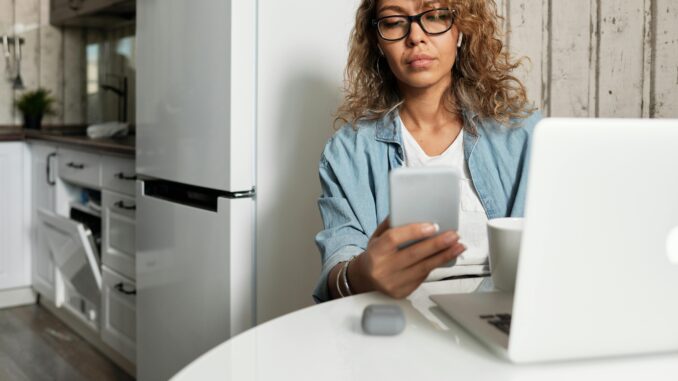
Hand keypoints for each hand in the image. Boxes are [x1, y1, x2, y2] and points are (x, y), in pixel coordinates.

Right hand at [349, 218, 465, 298]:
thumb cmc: (375, 255)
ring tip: (458, 246)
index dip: (414, 232)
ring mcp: (393, 283)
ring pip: (423, 268)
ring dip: (443, 256)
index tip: (432, 226)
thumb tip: (412, 212)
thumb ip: (391, 225)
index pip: (394, 239)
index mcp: (375, 252)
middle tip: (453, 235)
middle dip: (437, 244)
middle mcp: (383, 269)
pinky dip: (436, 265)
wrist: (364, 280)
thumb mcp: (376, 237)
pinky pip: (423, 277)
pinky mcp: (402, 292)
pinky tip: (446, 257)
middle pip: (413, 255)